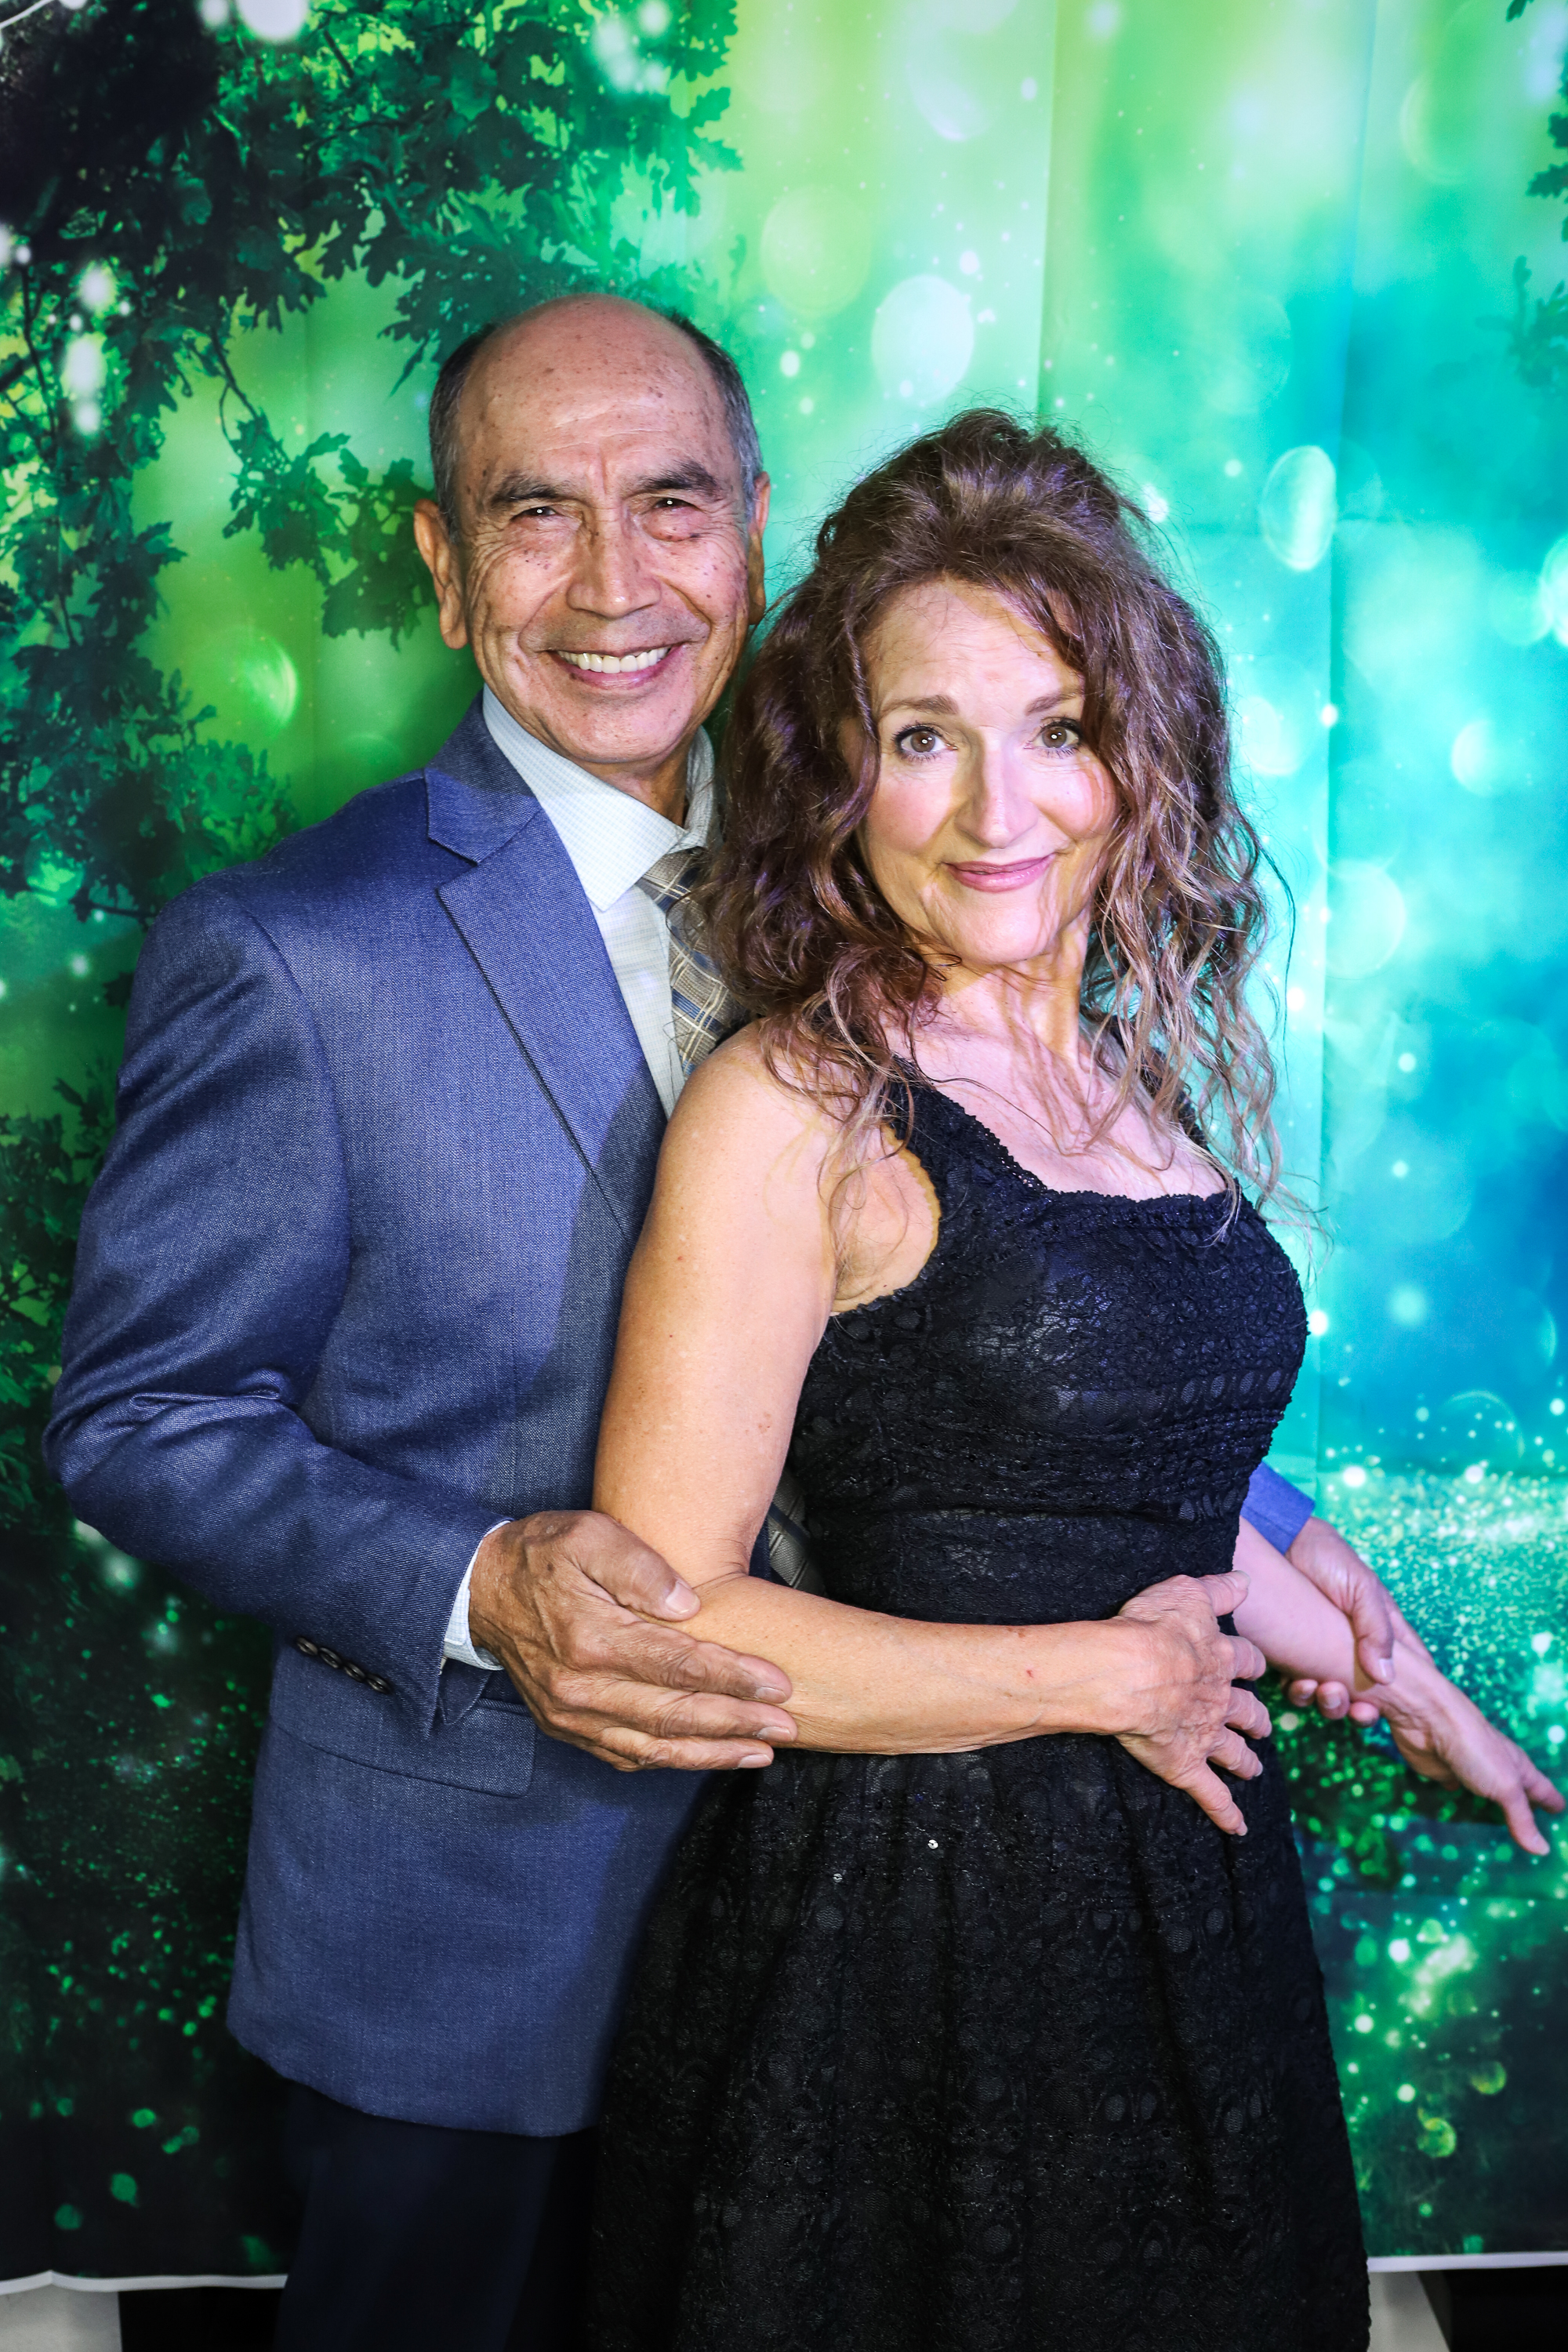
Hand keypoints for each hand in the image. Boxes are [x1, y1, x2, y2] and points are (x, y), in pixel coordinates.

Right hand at [467, 1511, 796, 1773]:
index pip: (678, 1666)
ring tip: (761, 1752)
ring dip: (711, 1753)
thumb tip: (688, 1604)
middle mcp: (580, 1688)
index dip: (733, 1677)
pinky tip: (706, 1756)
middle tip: (787, 1725)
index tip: (778, 1684)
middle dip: (736, 1723)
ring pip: (652, 1747)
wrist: (478, 1588)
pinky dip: (670, 1762)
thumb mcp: (588, 1535)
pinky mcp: (566, 1727)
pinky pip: (624, 1755)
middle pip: (673, 1715)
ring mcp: (571, 1715)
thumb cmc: (540, 1555)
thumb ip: (639, 1567)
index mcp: (590, 1637)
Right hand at [1112, 1571, 1271, 1838]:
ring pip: (1234, 1753)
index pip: (1247, 1660)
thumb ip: (1219, 1588)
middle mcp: (1219, 1699)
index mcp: (1219, 1657)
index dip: (1253, 1664)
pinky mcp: (1185, 1766)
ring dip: (1246, 1762)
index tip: (1257, 1667)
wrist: (1130, 1671)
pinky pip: (1211, 1795)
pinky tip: (1239, 1829)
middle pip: (1248, 1711)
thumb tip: (1247, 1579)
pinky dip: (1226, 1814)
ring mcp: (1205, 1735)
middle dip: (1257, 1719)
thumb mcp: (1188, 1591)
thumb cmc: (1152, 1626)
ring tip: (1254, 1770)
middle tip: (1264, 1726)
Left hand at [1276, 1515, 1431, 1723]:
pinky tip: (1296, 1682)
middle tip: (1355, 1706)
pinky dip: (1301, 1694)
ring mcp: (1322, 1655)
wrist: (1278, 1540)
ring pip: (1333, 1698)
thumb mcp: (1361, 1586)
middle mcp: (1354, 1649)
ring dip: (1331, 1704)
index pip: (1405, 1674)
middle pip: (1367, 1697)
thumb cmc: (1327, 1558)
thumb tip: (1387, 1677)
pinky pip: (1299, 1689)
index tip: (1397, 1711)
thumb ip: (1376, 1628)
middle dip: (1361, 1710)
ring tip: (1322, 1689)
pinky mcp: (1292, 1657)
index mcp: (1380, 1633)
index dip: (1405, 1698)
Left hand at [1377, 1640, 1564, 1854]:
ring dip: (1489, 1811)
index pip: (1542, 1790)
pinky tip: (1458, 1815)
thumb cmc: (1476, 1749)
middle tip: (1530, 1838)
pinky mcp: (1443, 1773)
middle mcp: (1496, 1770)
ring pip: (1484, 1797)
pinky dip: (1458, 1804)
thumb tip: (1543, 1849)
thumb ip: (1521, 1818)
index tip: (1560, 1815)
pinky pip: (1455, 1794)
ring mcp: (1469, 1771)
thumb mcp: (1506, 1786)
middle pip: (1513, 1795)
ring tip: (1497, 1834)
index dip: (1553, 1803)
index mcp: (1518, 1768)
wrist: (1427, 1722)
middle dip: (1522, 1812)